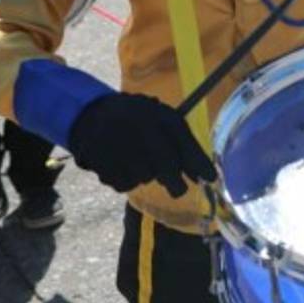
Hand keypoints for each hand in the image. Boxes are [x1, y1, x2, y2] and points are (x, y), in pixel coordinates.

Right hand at [69, 92, 215, 196]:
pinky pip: (124, 184)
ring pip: (145, 177)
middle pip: (166, 166)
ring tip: (138, 160)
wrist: (92, 114)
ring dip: (147, 176)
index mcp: (157, 113)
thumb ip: (183, 146)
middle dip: (176, 183)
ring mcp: (118, 144)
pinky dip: (127, 180)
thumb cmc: (138, 119)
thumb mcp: (161, 120)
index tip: (211, 179)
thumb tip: (205, 177)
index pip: (183, 139)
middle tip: (178, 189)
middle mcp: (138, 126)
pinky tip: (122, 165)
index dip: (198, 162)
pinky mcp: (101, 160)